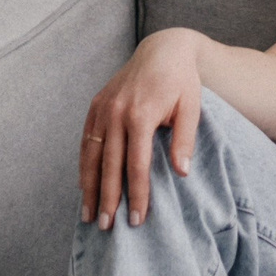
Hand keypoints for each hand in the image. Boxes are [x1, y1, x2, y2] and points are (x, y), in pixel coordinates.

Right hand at [79, 32, 202, 231]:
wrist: (162, 48)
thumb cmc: (181, 81)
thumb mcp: (191, 107)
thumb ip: (185, 139)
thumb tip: (182, 173)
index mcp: (141, 114)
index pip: (137, 165)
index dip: (137, 194)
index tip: (137, 219)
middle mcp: (116, 112)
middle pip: (110, 165)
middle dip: (108, 199)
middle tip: (107, 227)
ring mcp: (102, 108)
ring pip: (91, 156)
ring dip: (89, 188)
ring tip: (89, 216)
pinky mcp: (96, 105)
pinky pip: (86, 140)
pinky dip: (84, 165)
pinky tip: (83, 187)